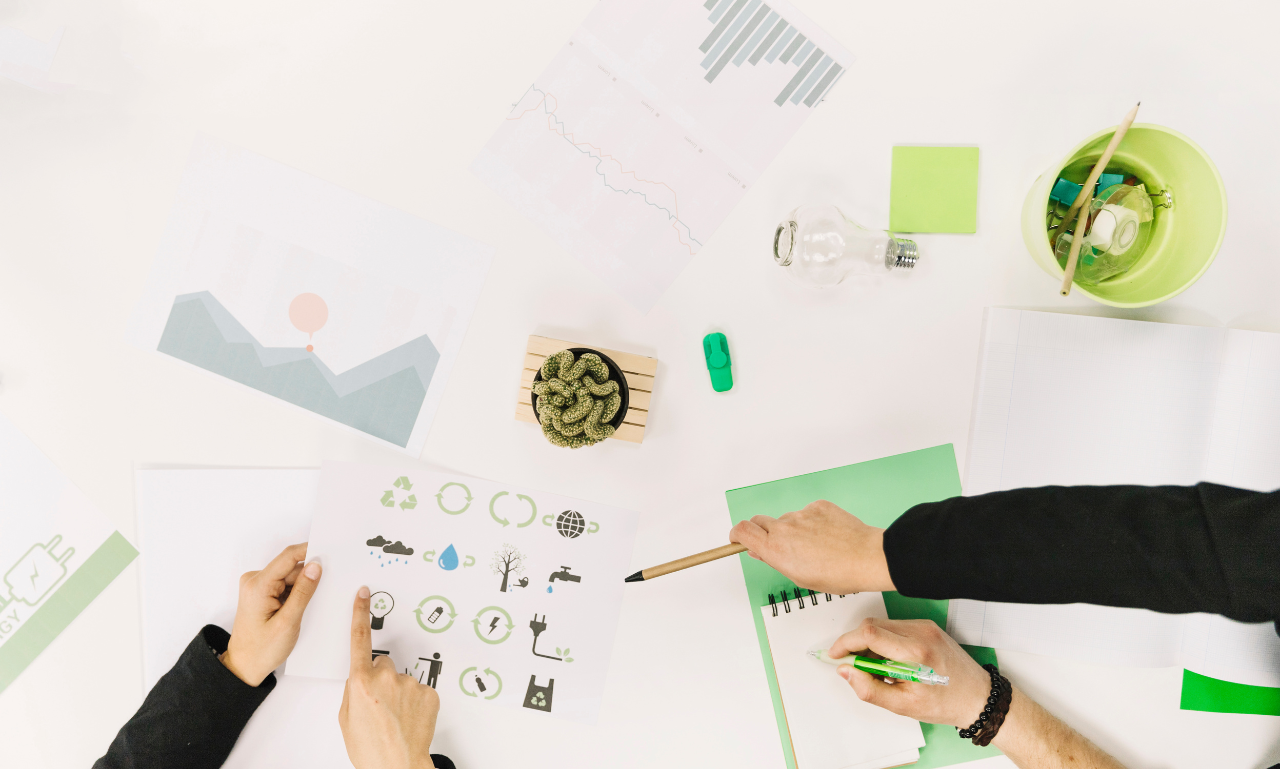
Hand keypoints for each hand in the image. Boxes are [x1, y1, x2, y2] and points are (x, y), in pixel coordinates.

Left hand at [221, 542, 321, 685]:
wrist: (244, 665)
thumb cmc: (262, 649)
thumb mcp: (288, 622)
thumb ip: (303, 592)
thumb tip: (315, 566)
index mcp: (258, 585)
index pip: (289, 557)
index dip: (311, 551)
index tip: (331, 552)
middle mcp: (254, 580)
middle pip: (291, 567)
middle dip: (309, 577)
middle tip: (322, 594)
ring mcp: (257, 585)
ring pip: (290, 576)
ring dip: (302, 588)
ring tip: (303, 609)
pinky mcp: (261, 591)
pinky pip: (285, 584)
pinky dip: (295, 593)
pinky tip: (298, 609)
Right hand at [340, 586, 440, 768]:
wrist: (397, 766)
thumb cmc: (370, 749)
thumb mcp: (347, 718)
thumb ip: (354, 690)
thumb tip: (362, 680)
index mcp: (361, 682)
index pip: (359, 640)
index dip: (360, 614)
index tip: (363, 595)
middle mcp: (386, 678)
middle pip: (383, 665)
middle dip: (380, 679)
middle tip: (379, 705)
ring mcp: (410, 684)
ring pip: (401, 680)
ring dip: (398, 693)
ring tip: (395, 718)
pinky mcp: (429, 693)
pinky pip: (419, 690)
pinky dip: (415, 702)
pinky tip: (409, 718)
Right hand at [729, 500, 893, 594]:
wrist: (867, 558)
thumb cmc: (839, 574)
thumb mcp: (800, 577)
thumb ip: (776, 560)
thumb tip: (762, 551)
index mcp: (776, 549)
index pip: (742, 531)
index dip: (736, 534)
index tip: (737, 538)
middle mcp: (784, 528)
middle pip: (759, 522)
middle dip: (762, 532)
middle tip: (776, 545)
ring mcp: (801, 514)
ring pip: (786, 519)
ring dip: (792, 530)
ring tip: (814, 546)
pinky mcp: (818, 506)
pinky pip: (806, 513)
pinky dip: (811, 522)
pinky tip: (826, 536)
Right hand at [830, 618, 990, 728]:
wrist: (978, 697)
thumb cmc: (946, 703)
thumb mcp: (903, 705)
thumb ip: (869, 689)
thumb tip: (846, 672)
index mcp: (916, 653)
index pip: (869, 634)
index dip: (845, 642)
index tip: (835, 655)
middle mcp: (921, 633)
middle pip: (872, 625)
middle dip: (855, 643)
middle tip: (853, 665)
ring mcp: (925, 627)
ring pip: (882, 624)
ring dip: (870, 642)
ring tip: (877, 668)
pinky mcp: (927, 627)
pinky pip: (895, 626)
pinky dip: (885, 640)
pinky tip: (891, 660)